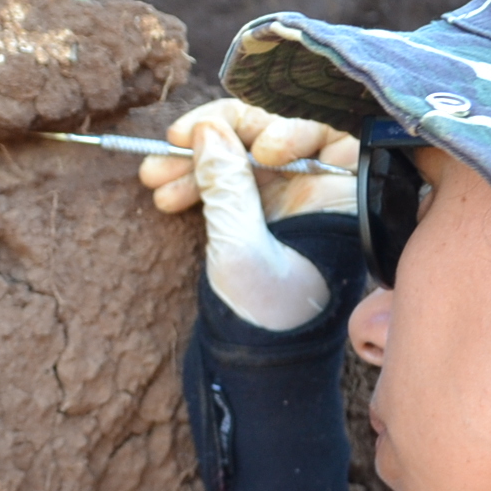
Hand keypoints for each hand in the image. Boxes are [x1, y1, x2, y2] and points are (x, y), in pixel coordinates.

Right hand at [142, 100, 360, 330]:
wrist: (256, 363)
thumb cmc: (269, 315)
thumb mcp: (245, 248)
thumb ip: (228, 186)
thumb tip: (207, 129)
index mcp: (338, 196)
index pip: (321, 131)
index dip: (286, 128)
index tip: (260, 150)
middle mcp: (312, 189)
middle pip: (267, 134)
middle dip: (218, 137)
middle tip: (172, 143)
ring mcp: (279, 199)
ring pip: (235, 155)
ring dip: (190, 160)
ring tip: (152, 176)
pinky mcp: (250, 212)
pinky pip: (220, 179)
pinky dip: (190, 181)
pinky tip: (162, 194)